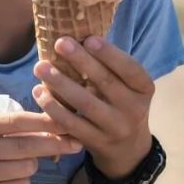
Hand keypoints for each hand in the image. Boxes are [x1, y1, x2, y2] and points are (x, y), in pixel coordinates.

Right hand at [0, 111, 81, 183]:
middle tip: (76, 144)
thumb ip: (24, 129)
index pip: (15, 121)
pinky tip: (10, 180)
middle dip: (53, 144)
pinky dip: (24, 182)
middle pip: (24, 146)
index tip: (67, 123)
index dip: (43, 121)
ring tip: (19, 164)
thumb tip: (63, 130)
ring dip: (33, 165)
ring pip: (26, 167)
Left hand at [33, 36, 154, 178]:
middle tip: (60, 43)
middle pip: (105, 82)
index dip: (110, 54)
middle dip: (81, 61)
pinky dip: (53, 107)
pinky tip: (39, 92)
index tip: (89, 38)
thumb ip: (108, 66)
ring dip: (60, 83)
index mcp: (144, 88)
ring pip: (85, 104)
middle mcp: (134, 108)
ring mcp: (115, 127)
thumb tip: (75, 34)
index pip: (130, 69)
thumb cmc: (119, 102)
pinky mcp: (95, 141)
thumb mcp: (125, 86)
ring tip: (40, 66)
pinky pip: (71, 123)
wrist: (127, 148)